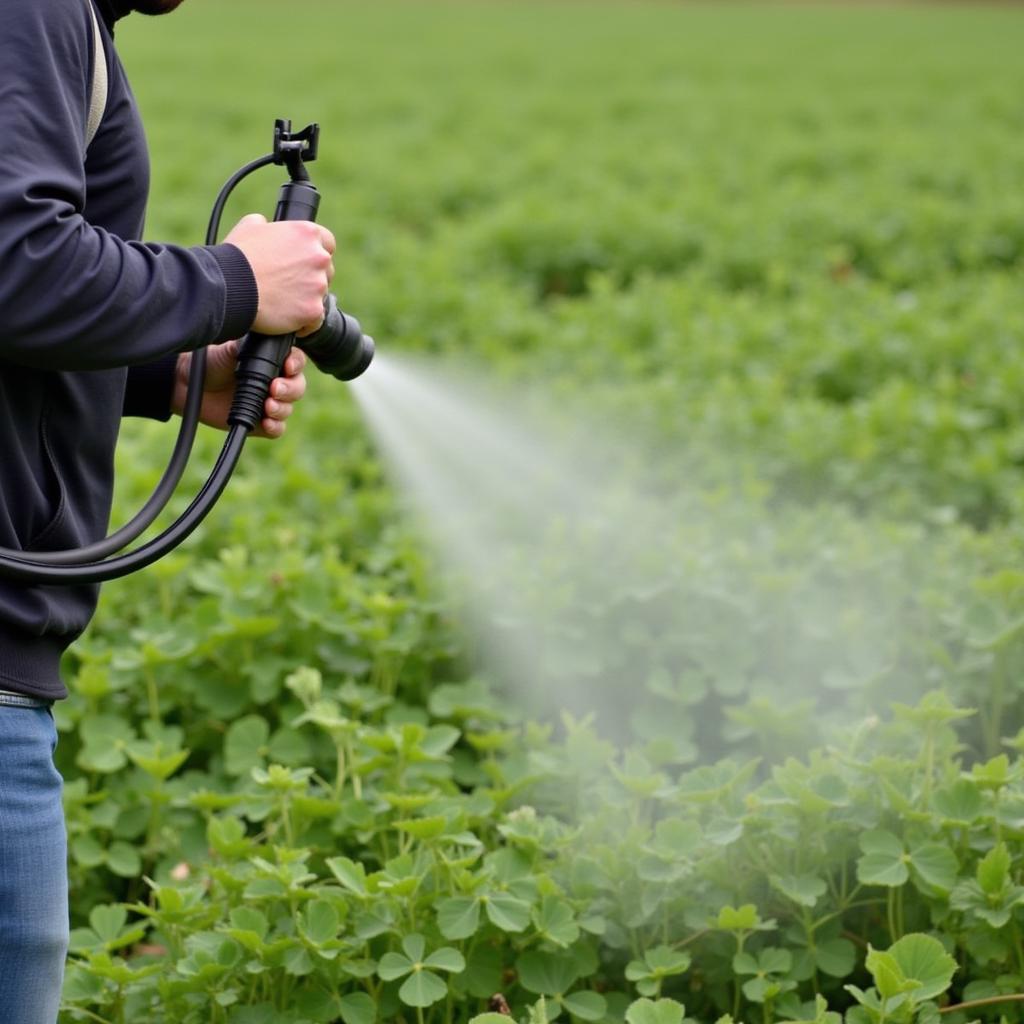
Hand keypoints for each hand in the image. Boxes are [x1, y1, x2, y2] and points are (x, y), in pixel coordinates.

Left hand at [171, 341, 306, 438]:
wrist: (188, 383)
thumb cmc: (211, 361)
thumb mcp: (230, 347)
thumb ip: (250, 344)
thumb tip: (266, 333)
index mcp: (273, 361)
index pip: (296, 362)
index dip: (296, 365)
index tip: (288, 367)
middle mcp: (275, 381)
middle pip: (297, 387)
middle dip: (290, 389)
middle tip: (274, 389)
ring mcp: (268, 403)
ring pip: (288, 408)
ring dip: (282, 408)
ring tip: (267, 406)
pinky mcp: (259, 422)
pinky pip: (277, 429)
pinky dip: (275, 426)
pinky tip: (266, 422)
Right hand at [224, 213, 335, 335]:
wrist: (229, 286)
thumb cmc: (236, 257)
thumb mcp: (249, 227)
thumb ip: (266, 224)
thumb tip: (265, 225)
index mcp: (307, 233)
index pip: (327, 242)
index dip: (315, 253)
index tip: (305, 262)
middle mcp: (318, 257)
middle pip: (326, 270)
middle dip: (311, 277)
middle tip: (288, 284)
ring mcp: (318, 285)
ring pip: (321, 296)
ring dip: (306, 299)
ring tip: (283, 302)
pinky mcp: (313, 310)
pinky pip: (316, 320)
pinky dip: (305, 322)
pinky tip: (290, 320)